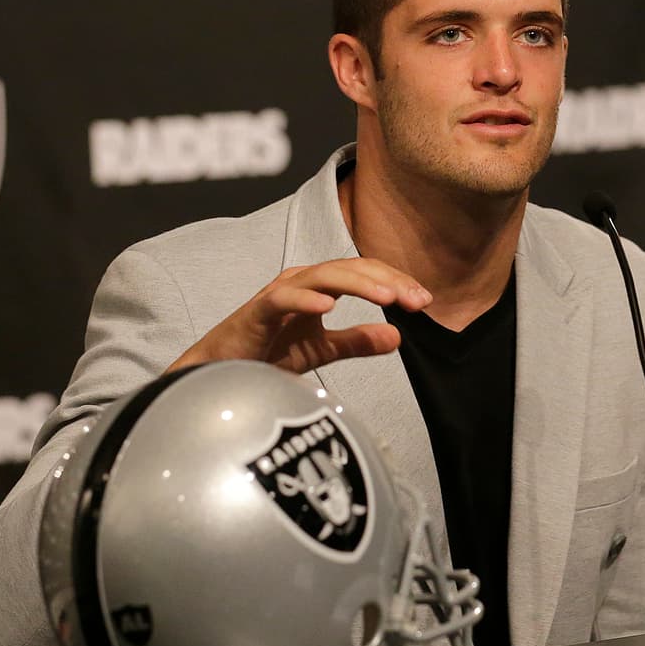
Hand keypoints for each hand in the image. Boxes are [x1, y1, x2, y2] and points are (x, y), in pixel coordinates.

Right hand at [164, 257, 430, 374]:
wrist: (219, 376)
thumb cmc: (266, 356)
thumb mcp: (320, 349)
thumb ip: (356, 341)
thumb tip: (398, 337)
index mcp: (318, 286)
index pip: (365, 274)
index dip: (397, 282)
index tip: (425, 301)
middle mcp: (301, 282)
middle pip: (350, 269)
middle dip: (387, 280)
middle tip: (418, 300)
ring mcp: (279, 293)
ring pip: (324, 276)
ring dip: (358, 284)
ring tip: (388, 296)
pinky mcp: (257, 311)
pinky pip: (283, 298)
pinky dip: (305, 298)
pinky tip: (329, 305)